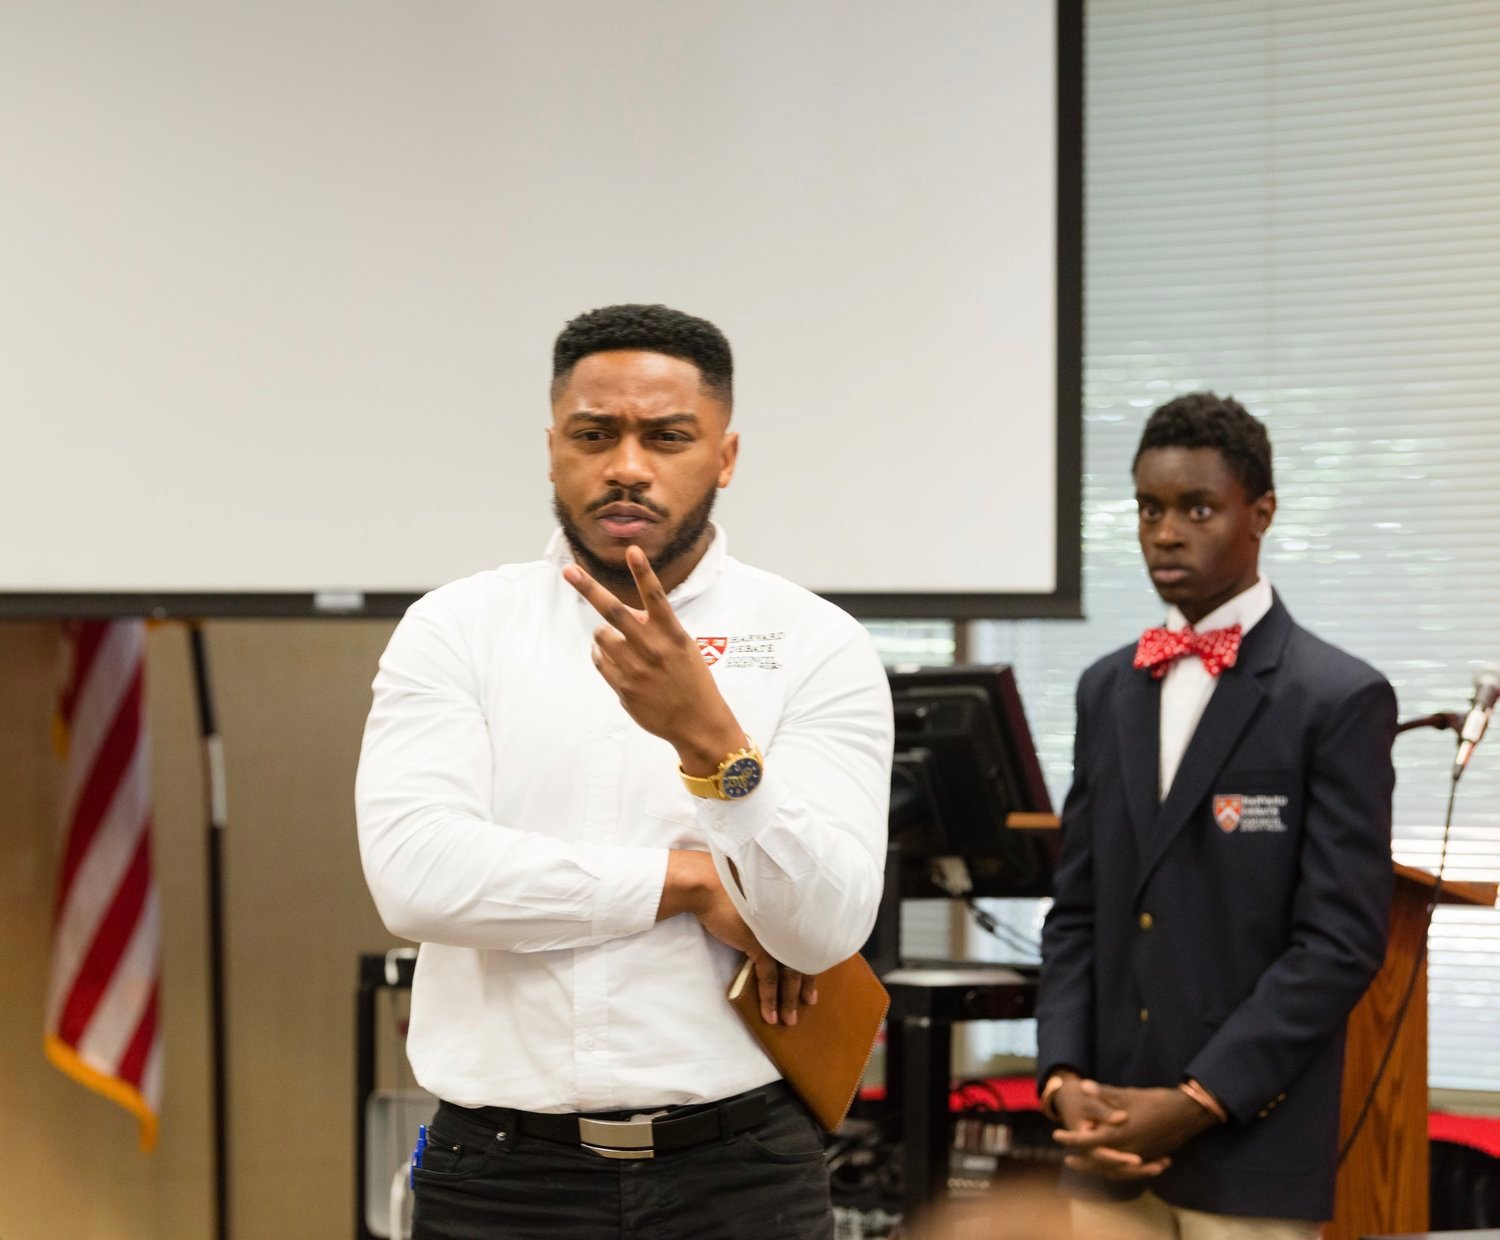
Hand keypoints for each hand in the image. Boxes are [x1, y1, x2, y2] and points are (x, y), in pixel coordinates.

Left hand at [563, 547, 742, 769]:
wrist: (697, 722)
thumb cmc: (691, 679)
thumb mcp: (682, 647)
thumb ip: (655, 629)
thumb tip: (623, 617)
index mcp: (671, 634)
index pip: (655, 596)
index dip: (643, 572)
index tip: (633, 550)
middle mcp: (652, 647)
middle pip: (614, 611)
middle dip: (589, 588)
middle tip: (569, 571)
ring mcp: (635, 668)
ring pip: (602, 636)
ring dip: (604, 634)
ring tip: (619, 643)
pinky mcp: (623, 687)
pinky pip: (600, 661)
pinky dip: (603, 657)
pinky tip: (620, 665)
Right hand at [659, 851, 813, 1024]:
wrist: (709, 884)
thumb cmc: (729, 888)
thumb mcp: (756, 901)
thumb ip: (768, 916)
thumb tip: (769, 929)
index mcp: (790, 910)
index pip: (808, 941)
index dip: (812, 961)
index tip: (813, 977)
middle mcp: (788, 922)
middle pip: (804, 959)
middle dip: (805, 985)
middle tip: (809, 1003)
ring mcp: (777, 933)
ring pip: (790, 972)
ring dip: (790, 999)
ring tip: (789, 1019)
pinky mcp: (760, 944)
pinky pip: (769, 978)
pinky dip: (770, 998)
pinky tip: (770, 1014)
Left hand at [1053, 1083, 1217, 1172]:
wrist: (1187, 1113)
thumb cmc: (1156, 1101)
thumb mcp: (1128, 1094)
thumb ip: (1104, 1094)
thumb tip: (1084, 1086)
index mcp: (1119, 1132)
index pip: (1087, 1140)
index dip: (1070, 1139)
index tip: (1056, 1136)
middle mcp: (1128, 1149)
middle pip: (1098, 1161)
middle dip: (1082, 1160)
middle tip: (1067, 1159)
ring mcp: (1139, 1155)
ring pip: (1113, 1169)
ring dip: (1097, 1168)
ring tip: (1085, 1166)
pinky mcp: (1149, 1157)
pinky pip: (1128, 1171)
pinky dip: (1117, 1171)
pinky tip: (1111, 1167)